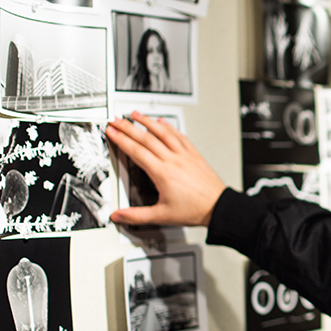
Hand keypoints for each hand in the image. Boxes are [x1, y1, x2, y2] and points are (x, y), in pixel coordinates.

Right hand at [105, 112, 226, 226]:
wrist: (218, 207)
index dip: (121, 140)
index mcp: (163, 173)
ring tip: (136, 114)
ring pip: (164, 133)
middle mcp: (173, 160)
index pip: (137, 151)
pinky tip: (163, 122)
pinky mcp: (194, 155)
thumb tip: (118, 216)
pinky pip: (180, 136)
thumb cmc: (194, 210)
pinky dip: (169, 127)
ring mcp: (185, 155)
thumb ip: (137, 215)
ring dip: (148, 122)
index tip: (112, 132)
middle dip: (129, 128)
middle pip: (147, 138)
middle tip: (117, 120)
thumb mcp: (161, 216)